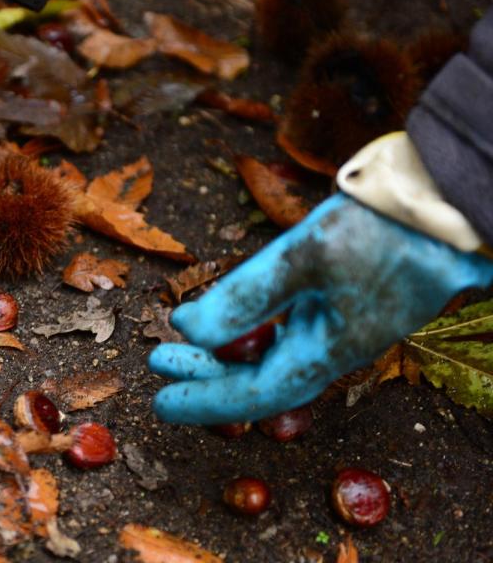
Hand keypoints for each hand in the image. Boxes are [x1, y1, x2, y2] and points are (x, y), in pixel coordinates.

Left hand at [148, 194, 492, 423]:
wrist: (449, 204)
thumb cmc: (383, 231)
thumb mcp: (304, 257)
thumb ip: (244, 297)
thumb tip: (187, 330)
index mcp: (327, 350)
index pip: (255, 395)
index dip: (205, 402)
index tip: (160, 401)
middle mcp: (334, 346)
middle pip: (260, 378)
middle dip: (206, 375)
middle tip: (158, 362)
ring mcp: (341, 324)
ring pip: (272, 354)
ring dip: (225, 351)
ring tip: (181, 340)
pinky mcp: (345, 299)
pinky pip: (288, 331)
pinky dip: (252, 329)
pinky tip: (232, 318)